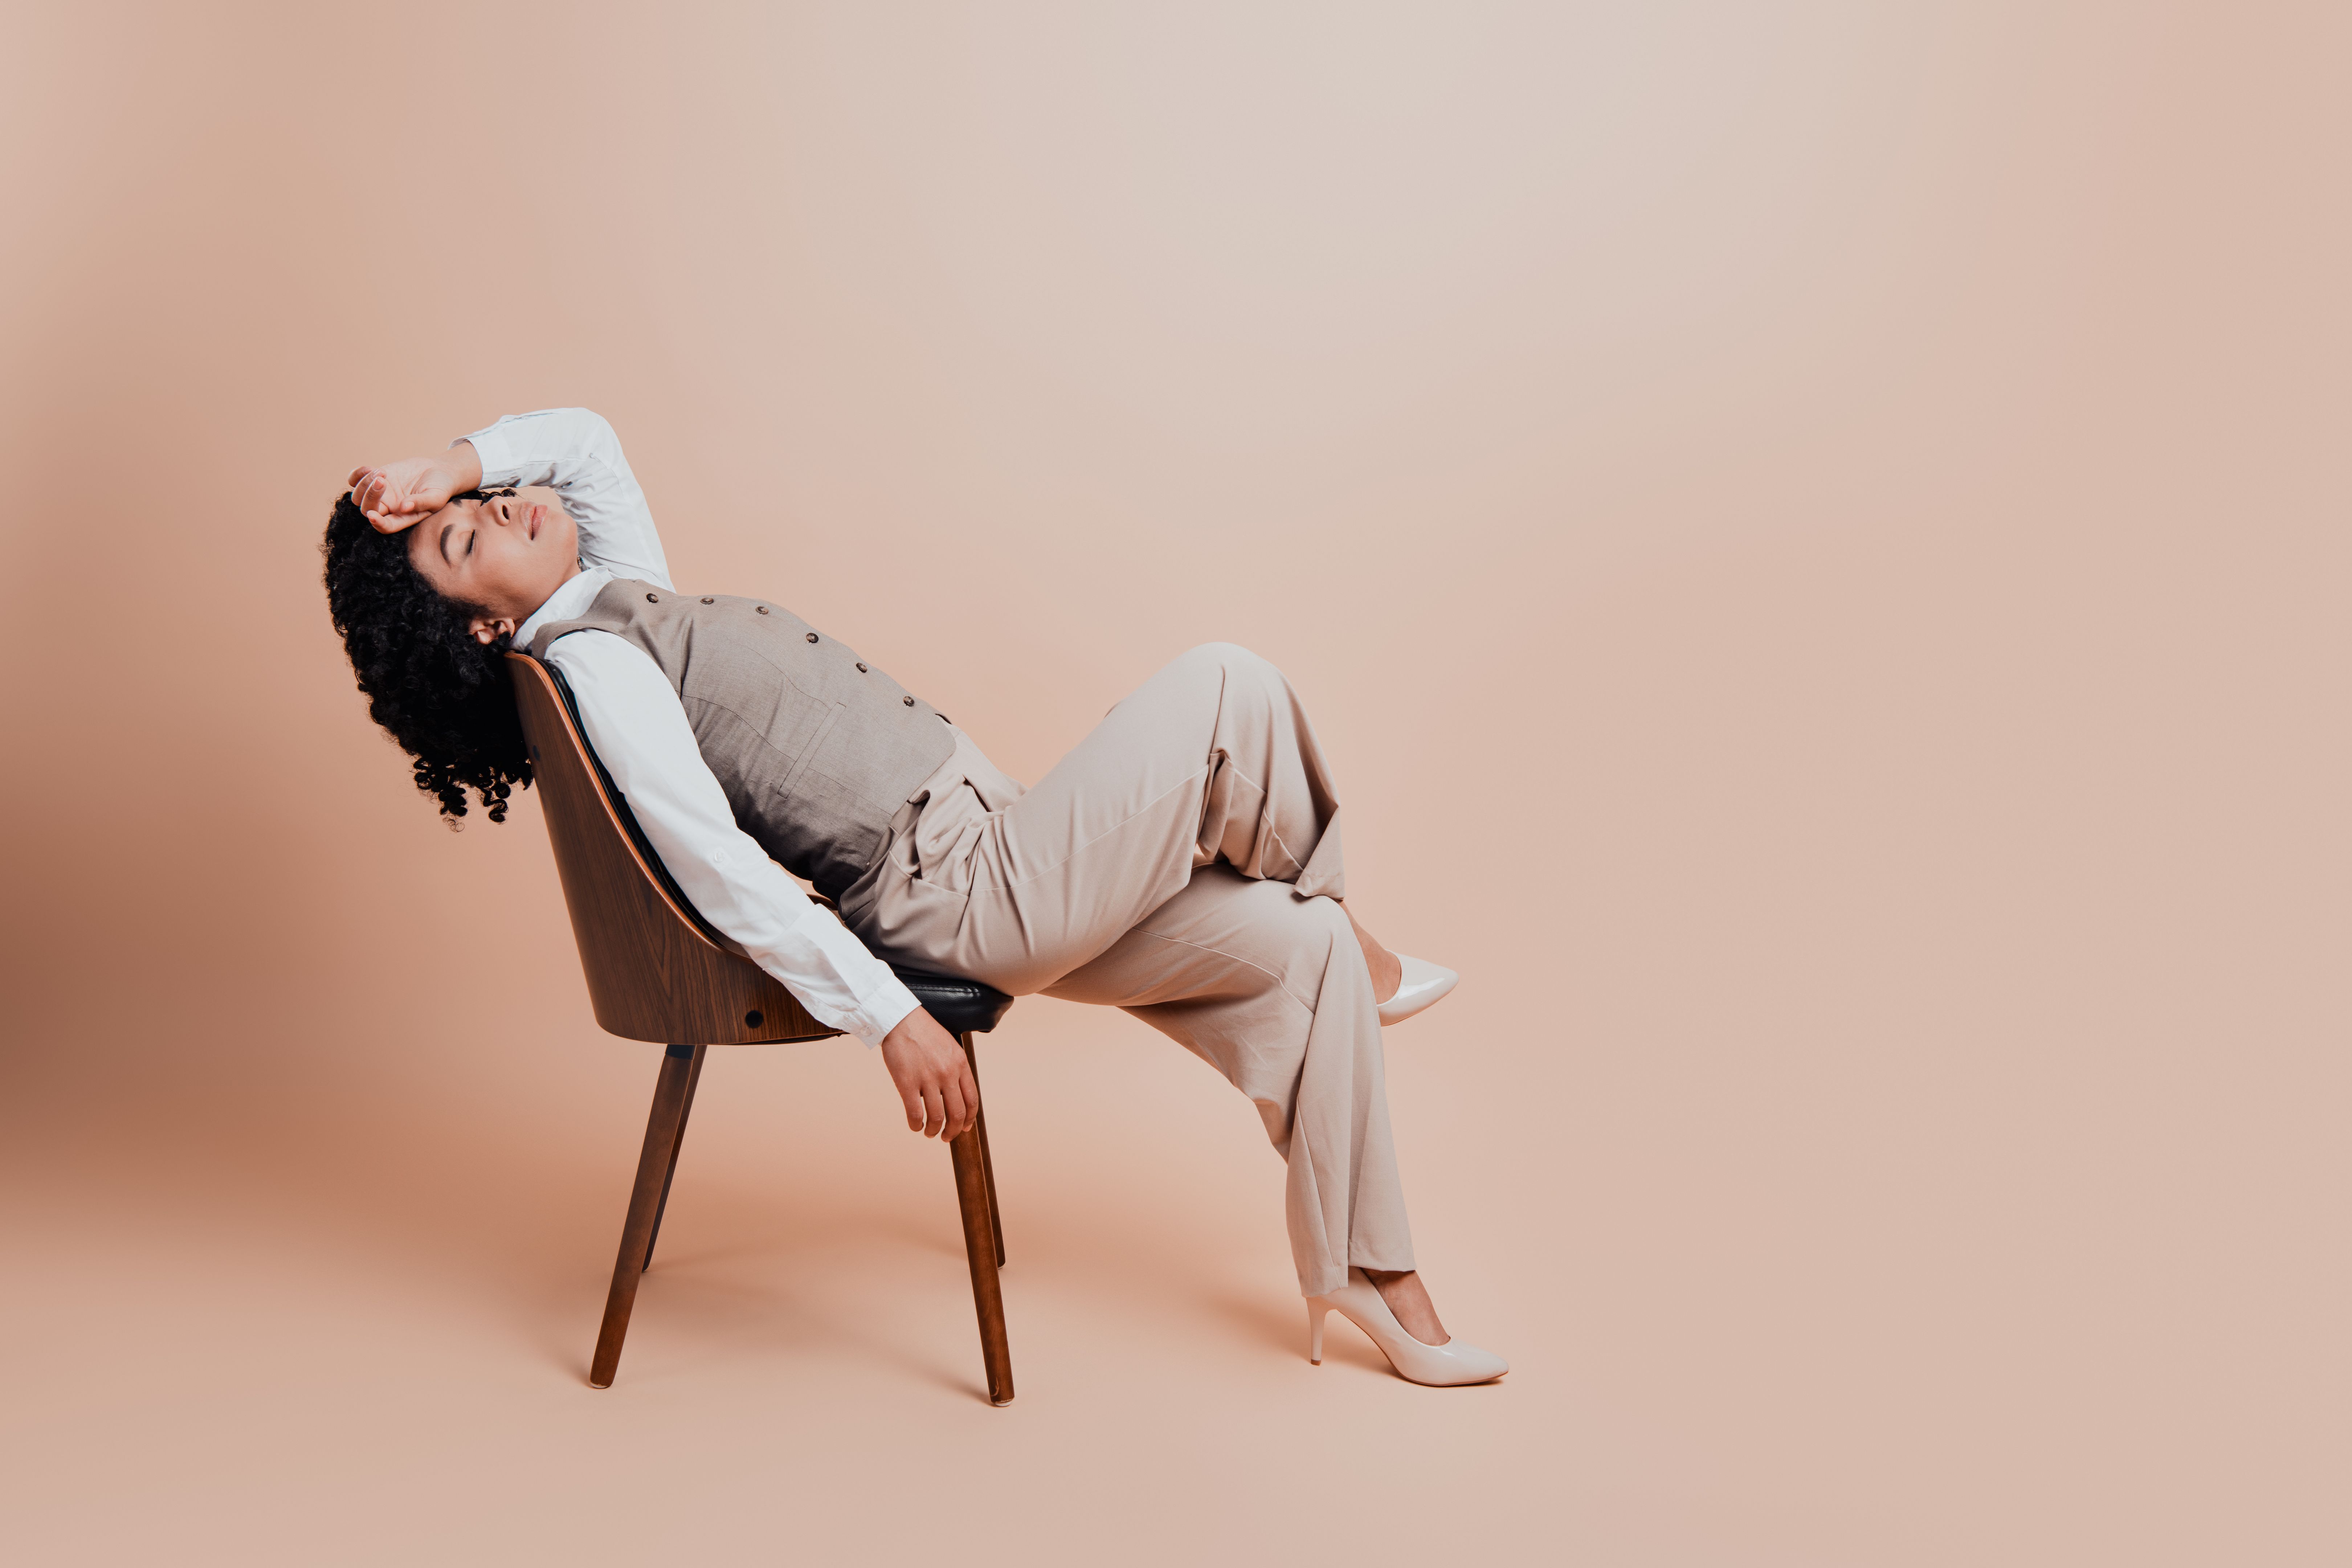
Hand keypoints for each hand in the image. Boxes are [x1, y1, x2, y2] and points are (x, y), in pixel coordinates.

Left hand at [346, 440, 482, 533]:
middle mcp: (387, 509)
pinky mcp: (374, 479)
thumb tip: (404, 507)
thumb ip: (422, 503)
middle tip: (382, 480)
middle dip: (371, 495)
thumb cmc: (440, 487)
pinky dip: (357, 474)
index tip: (372, 514)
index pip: (386, 526)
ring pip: (358, 496)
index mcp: (402, 518)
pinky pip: (354, 480)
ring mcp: (379, 494)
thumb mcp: (436, 496)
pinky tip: (371, 468)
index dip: (377, 523)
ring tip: (382, 472)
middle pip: (367, 509)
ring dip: (364, 483)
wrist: (436, 471)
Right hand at [878, 1007, 977, 1140]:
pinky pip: (915, 1114)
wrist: (900, 1020)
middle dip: (953, 1131)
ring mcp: (928, 1079)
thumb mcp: (950, 1046)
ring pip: (937, 1117)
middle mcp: (948, 1073)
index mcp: (961, 1064)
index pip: (972, 1100)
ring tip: (929, 1132)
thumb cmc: (924, 1033)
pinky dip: (916, 1125)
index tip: (964, 1127)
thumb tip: (957, 1093)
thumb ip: (956, 1068)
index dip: (969, 1118)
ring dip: (933, 1130)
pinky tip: (915, 1126)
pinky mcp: (907, 1083)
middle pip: (957, 1113)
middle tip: (947, 1137)